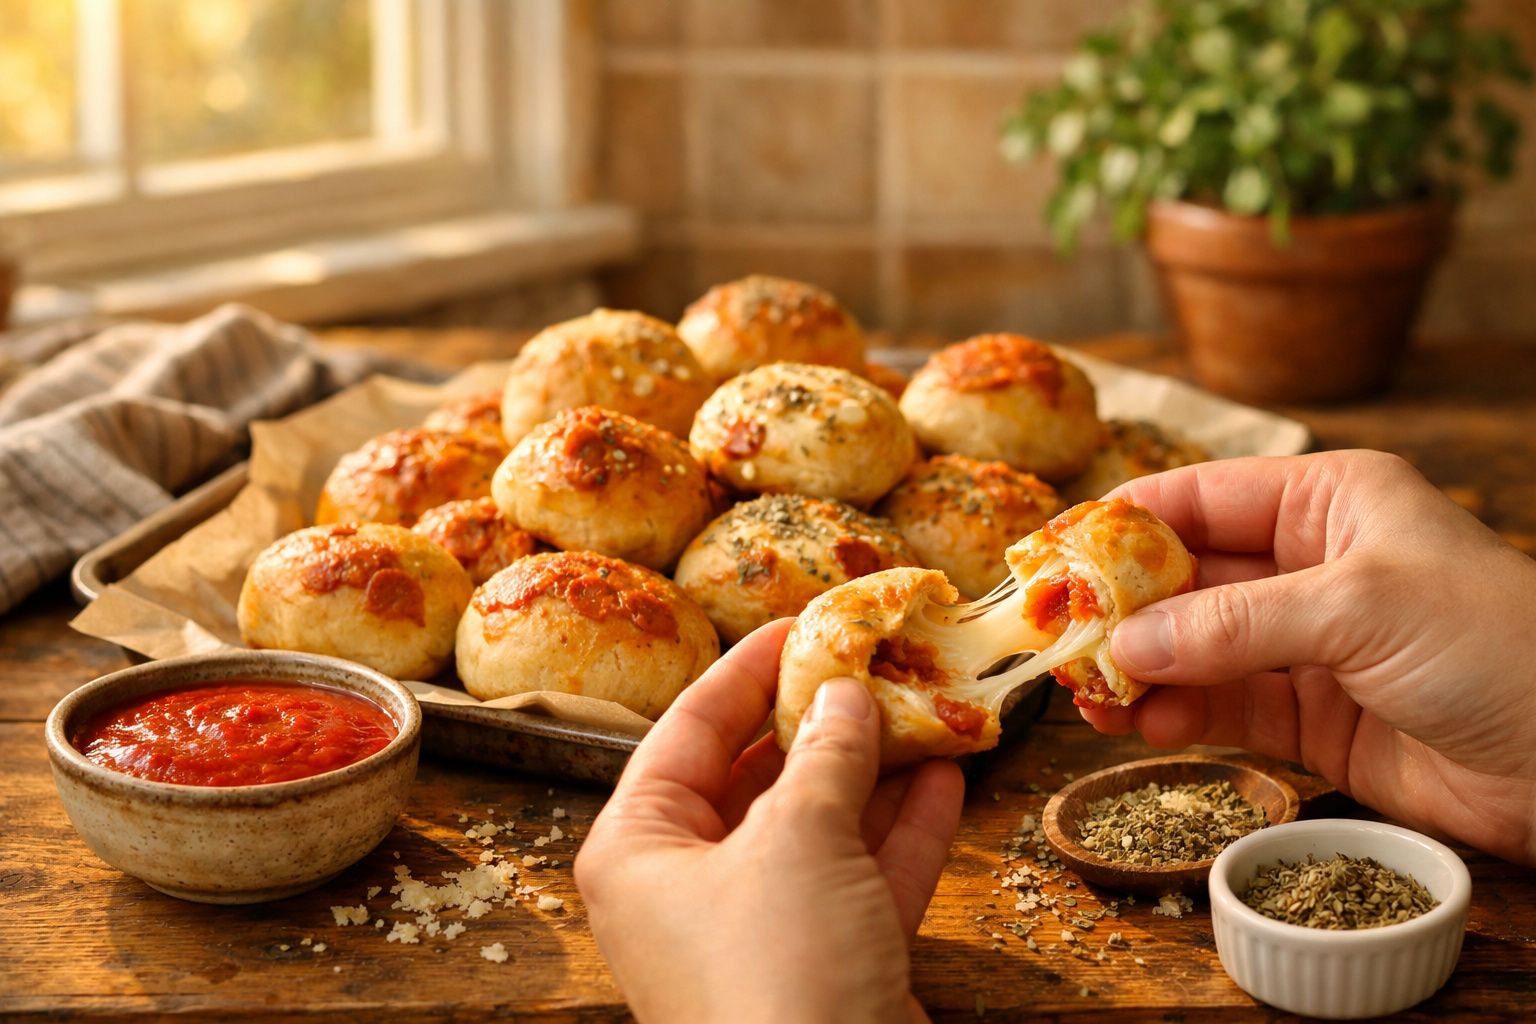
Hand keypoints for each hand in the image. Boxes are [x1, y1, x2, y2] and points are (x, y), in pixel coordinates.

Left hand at [575, 619, 964, 1023]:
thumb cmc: (778, 973)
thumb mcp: (798, 840)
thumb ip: (825, 755)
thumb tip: (843, 694)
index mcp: (640, 848)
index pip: (691, 728)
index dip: (749, 667)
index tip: (805, 620)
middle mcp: (688, 886)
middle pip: (759, 775)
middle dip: (824, 719)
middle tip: (879, 660)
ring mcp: (758, 930)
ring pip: (819, 825)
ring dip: (875, 769)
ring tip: (928, 703)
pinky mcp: (821, 965)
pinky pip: (859, 879)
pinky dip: (901, 831)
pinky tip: (948, 776)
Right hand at [1083, 450, 1535, 863]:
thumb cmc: (1498, 646)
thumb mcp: (1358, 608)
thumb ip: (1233, 624)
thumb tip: (1127, 643)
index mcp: (1329, 501)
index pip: (1200, 496)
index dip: (1122, 522)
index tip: (1054, 554)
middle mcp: (1310, 564)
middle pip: (1186, 575)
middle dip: (1121, 605)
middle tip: (1058, 635)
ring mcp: (1308, 643)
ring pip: (1194, 646)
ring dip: (1139, 667)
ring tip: (1088, 692)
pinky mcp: (1312, 715)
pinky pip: (1222, 705)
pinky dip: (1177, 713)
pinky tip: (1139, 722)